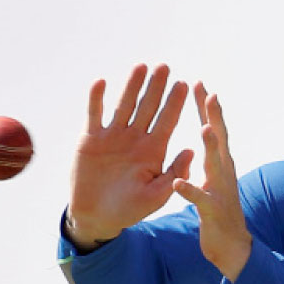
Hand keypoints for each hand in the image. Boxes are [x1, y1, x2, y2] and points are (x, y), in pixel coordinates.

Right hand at [67, 64, 192, 249]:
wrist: (98, 217)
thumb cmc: (130, 208)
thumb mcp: (156, 196)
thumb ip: (173, 174)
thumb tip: (192, 151)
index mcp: (153, 150)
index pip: (167, 121)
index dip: (175, 103)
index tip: (184, 84)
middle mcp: (135, 138)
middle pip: (148, 107)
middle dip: (156, 87)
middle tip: (165, 66)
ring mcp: (113, 136)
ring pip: (124, 105)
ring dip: (131, 86)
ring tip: (141, 66)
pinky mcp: (91, 139)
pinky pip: (94, 115)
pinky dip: (96, 99)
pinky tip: (102, 83)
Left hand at [172, 83, 251, 281]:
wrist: (231, 245)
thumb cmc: (220, 209)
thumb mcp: (216, 178)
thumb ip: (212, 155)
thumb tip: (210, 128)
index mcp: (220, 163)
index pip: (213, 129)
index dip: (207, 108)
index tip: (200, 84)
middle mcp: (223, 172)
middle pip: (219, 139)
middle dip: (214, 117)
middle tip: (210, 95)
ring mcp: (220, 190)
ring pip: (215, 165)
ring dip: (211, 147)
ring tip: (204, 129)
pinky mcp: (212, 210)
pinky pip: (199, 199)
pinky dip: (190, 190)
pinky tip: (179, 184)